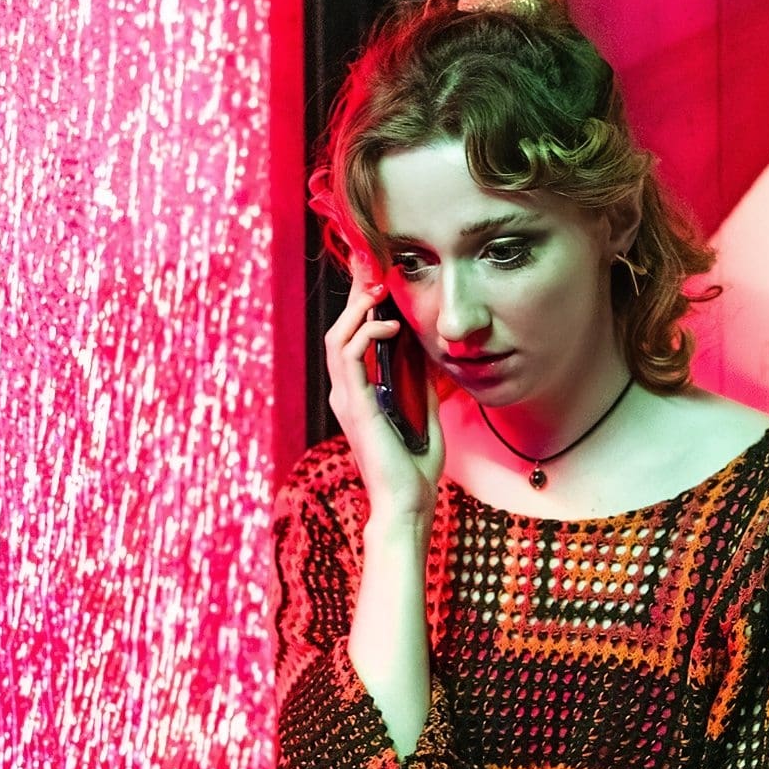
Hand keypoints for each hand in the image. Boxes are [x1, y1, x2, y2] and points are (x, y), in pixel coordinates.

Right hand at [325, 271, 444, 522]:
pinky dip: (367, 334)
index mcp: (358, 395)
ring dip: (357, 308)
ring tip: (379, 287)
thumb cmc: (414, 468)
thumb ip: (421, 387)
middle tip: (372, 266)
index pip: (351, 339)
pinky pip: (350, 356)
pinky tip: (389, 325)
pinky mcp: (354, 405)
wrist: (406, 502)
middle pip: (339, 330)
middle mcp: (345, 393)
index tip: (377, 278)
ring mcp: (346, 399)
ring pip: (338, 337)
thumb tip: (430, 359)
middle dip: (354, 296)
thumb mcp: (424, 415)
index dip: (360, 306)